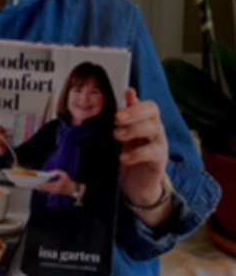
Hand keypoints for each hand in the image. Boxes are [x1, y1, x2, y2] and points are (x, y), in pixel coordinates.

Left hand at [35, 169, 74, 195]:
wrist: (73, 189)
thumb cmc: (68, 181)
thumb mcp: (64, 174)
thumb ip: (57, 172)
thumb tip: (50, 172)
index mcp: (57, 185)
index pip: (47, 185)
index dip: (42, 185)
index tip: (37, 184)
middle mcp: (55, 190)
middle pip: (45, 189)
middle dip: (39, 187)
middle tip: (34, 185)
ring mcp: (55, 192)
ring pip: (46, 190)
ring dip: (41, 188)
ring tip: (36, 186)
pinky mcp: (55, 193)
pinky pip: (48, 191)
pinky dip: (44, 189)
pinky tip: (40, 187)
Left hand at [115, 88, 168, 206]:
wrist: (136, 183)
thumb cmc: (128, 154)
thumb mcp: (123, 134)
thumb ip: (125, 115)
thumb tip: (129, 92)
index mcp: (146, 121)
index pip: (148, 106)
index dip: (137, 102)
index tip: (124, 98)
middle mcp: (155, 129)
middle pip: (152, 113)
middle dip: (134, 112)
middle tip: (117, 117)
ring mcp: (159, 144)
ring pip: (153, 129)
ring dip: (133, 130)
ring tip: (116, 135)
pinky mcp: (159, 160)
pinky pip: (152, 152)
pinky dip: (136, 153)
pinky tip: (123, 157)